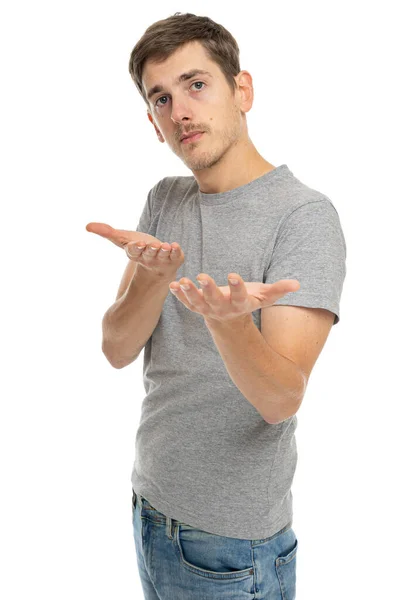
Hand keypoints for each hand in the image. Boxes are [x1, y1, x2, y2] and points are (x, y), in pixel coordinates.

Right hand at [85, 221, 184, 277]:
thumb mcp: (122, 239)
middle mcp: (149, 259)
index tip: (138, 245)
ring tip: (165, 246)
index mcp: (136, 254)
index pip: (134, 252)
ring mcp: (162, 260)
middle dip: (150, 251)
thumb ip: (107, 232)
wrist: (158, 263)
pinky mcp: (175, 259)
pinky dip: (176, 251)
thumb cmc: (139, 248)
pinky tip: (175, 245)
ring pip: (163, 256)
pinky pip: (176, 256)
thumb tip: (87, 226)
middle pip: (149, 255)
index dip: (136, 248)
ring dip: (164, 251)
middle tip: (152, 246)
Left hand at [169, 272, 299, 324]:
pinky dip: (179, 295)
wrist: (230, 318)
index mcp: (240, 304)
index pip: (239, 296)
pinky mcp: (196, 307)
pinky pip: (186, 302)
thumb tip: (297, 284)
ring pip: (197, 302)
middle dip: (208, 289)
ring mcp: (207, 309)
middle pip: (215, 300)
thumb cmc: (248, 300)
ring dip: (189, 292)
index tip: (233, 275)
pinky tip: (172, 285)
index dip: (237, 287)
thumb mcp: (264, 297)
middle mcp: (222, 308)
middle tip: (202, 276)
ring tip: (182, 281)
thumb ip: (278, 290)